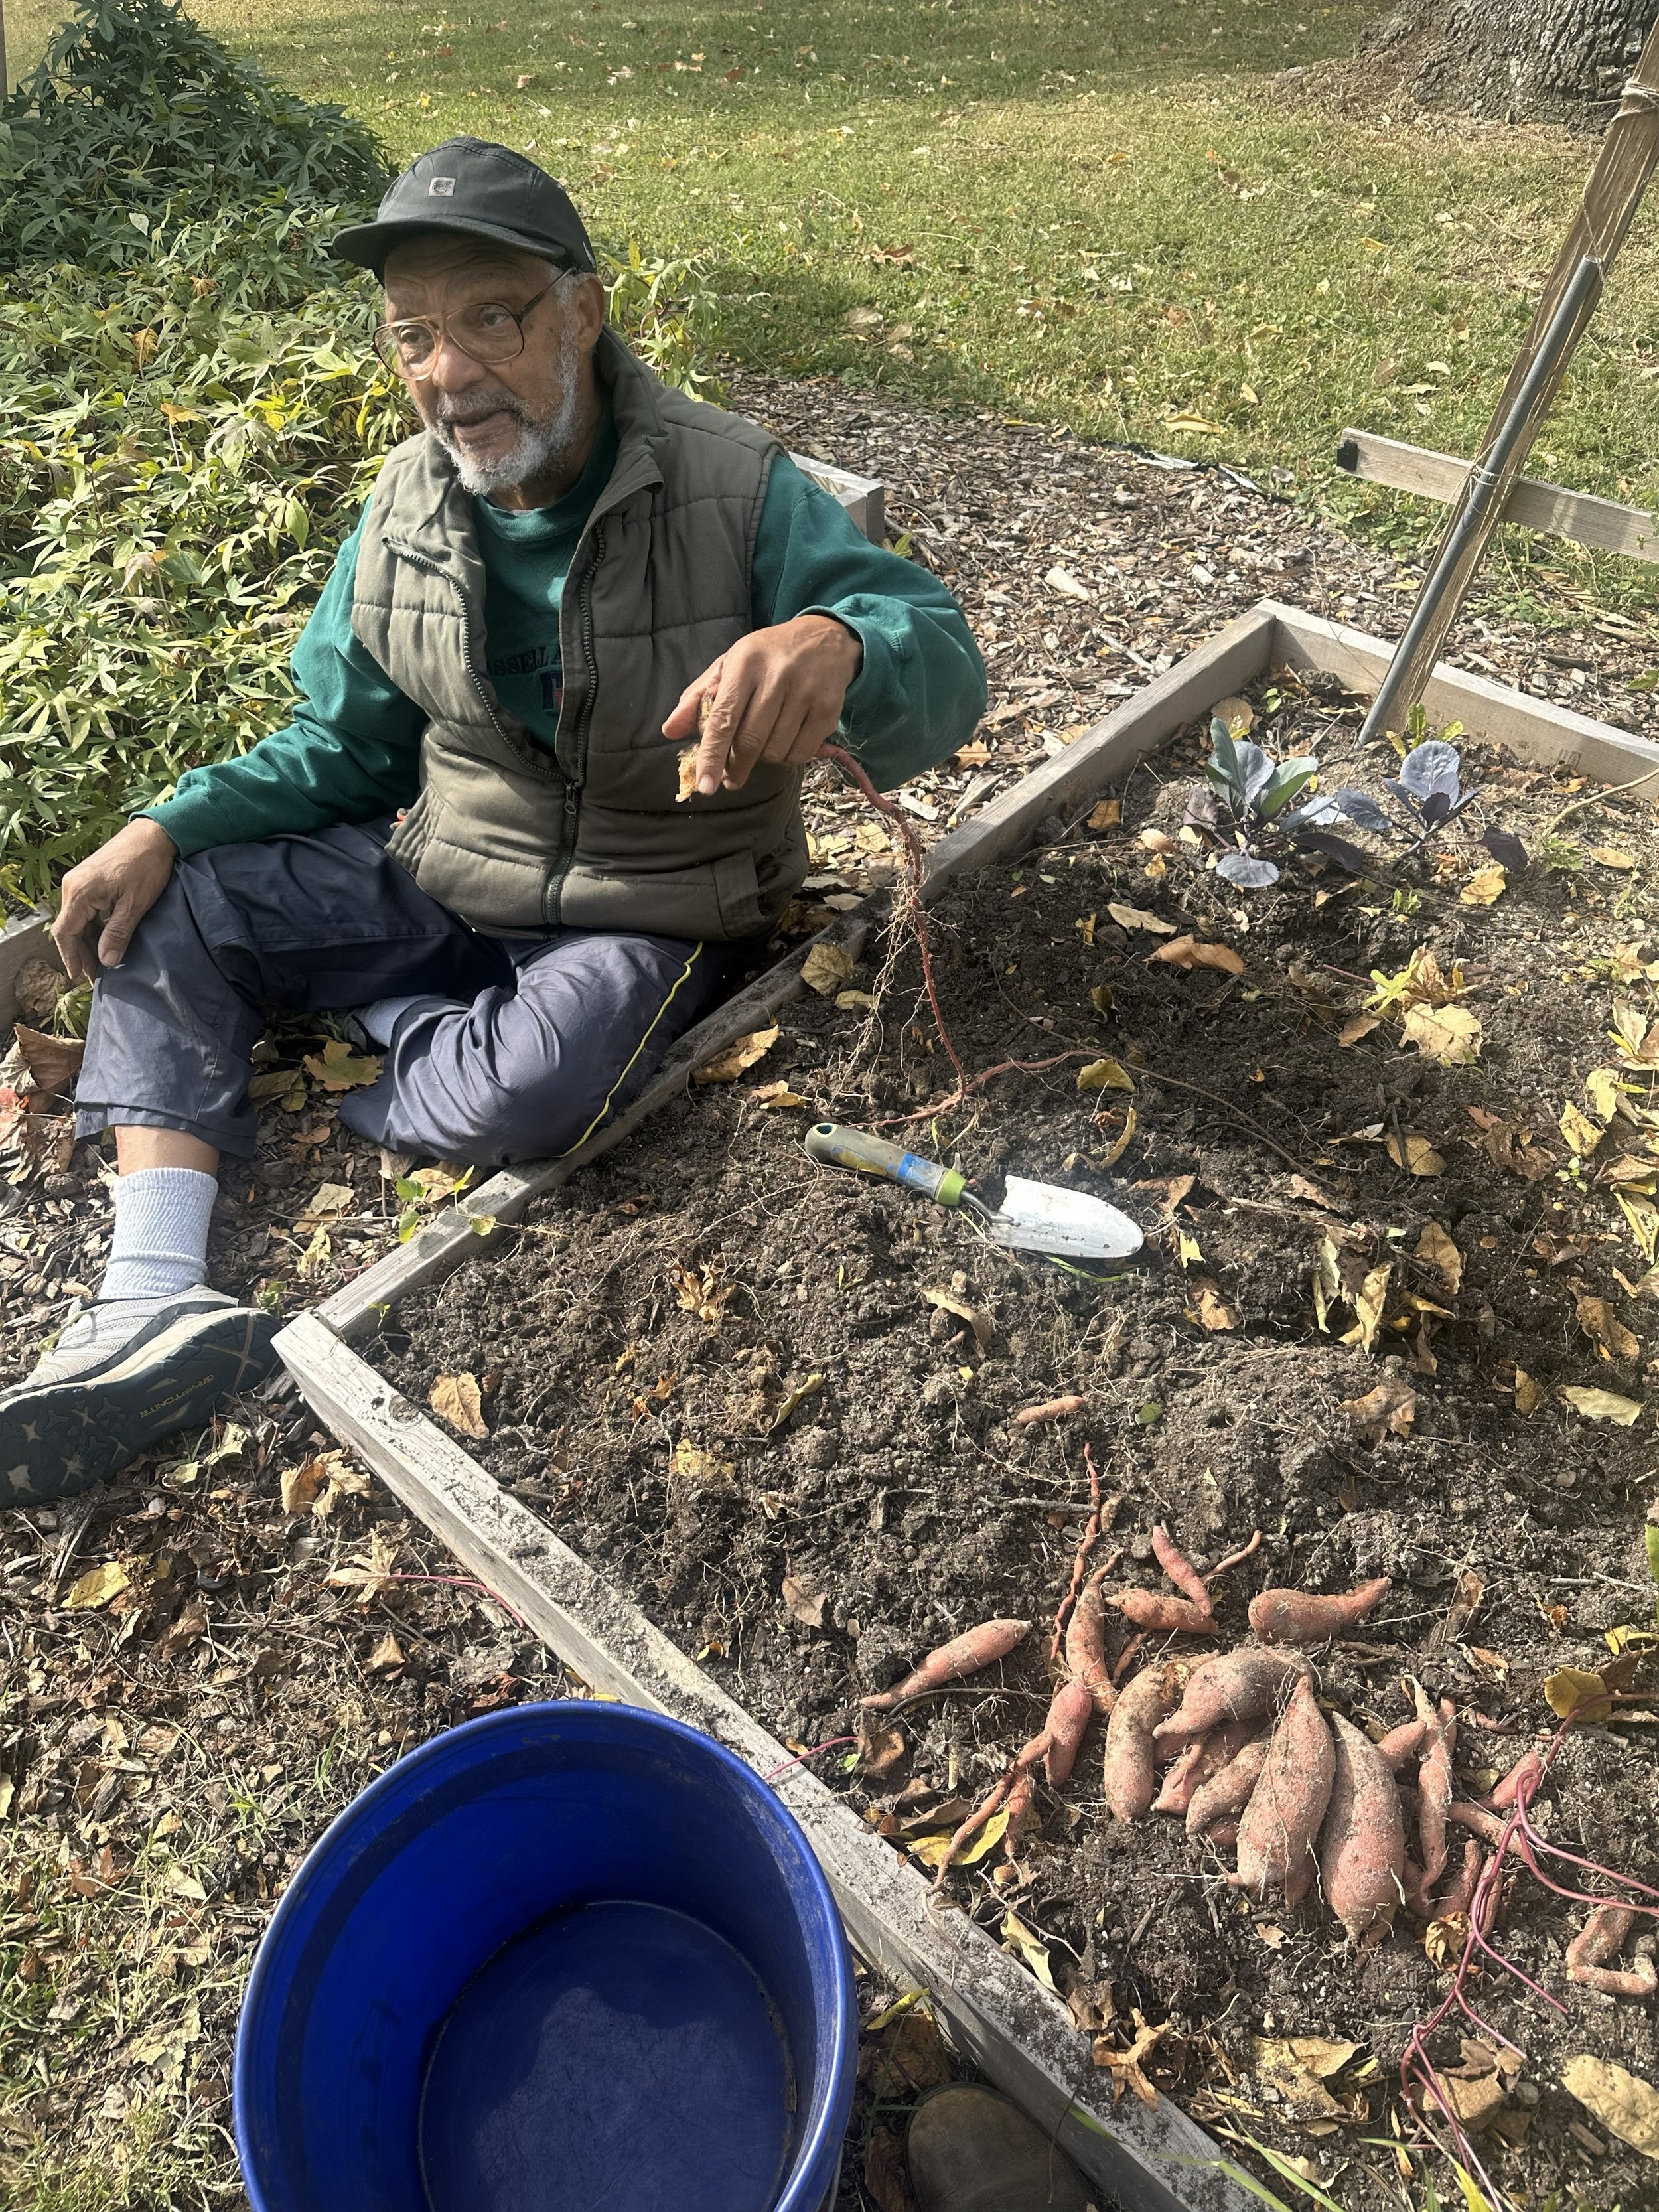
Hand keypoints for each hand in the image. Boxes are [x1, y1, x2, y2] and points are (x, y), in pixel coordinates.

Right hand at [52, 818, 177, 979]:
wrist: (154, 834)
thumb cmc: (147, 865)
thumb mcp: (135, 904)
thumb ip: (118, 933)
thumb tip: (107, 961)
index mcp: (79, 893)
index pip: (64, 933)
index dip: (71, 957)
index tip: (80, 976)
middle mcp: (72, 886)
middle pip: (69, 928)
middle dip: (81, 952)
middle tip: (96, 975)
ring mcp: (79, 881)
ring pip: (77, 919)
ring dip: (88, 941)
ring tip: (102, 962)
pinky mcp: (89, 879)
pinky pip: (85, 909)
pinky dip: (93, 927)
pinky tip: (104, 940)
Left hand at [662, 613, 862, 796]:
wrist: (825, 638)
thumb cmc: (768, 655)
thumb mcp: (730, 665)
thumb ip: (698, 697)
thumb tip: (669, 731)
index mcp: (746, 663)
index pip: (723, 718)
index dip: (712, 755)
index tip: (705, 785)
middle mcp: (777, 677)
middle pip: (750, 741)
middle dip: (736, 767)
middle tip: (730, 777)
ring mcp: (805, 693)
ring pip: (775, 751)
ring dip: (764, 758)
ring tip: (764, 740)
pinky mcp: (828, 709)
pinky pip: (801, 753)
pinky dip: (789, 756)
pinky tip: (786, 739)